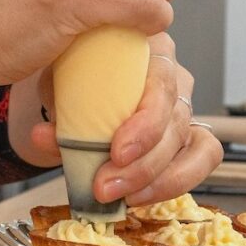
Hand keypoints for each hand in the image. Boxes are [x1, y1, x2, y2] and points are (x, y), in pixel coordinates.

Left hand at [28, 33, 223, 203]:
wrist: (71, 85)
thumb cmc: (72, 76)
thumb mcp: (58, 84)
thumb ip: (57, 110)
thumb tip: (44, 136)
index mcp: (147, 47)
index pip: (162, 84)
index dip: (146, 124)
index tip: (116, 153)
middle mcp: (173, 75)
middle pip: (176, 122)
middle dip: (143, 165)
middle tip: (105, 187)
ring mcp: (184, 106)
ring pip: (196, 146)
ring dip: (158, 181)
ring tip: (120, 198)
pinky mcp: (189, 135)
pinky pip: (201, 160)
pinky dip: (172, 184)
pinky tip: (138, 197)